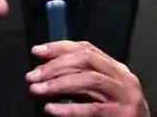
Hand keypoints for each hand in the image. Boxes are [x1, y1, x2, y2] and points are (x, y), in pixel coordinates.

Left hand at [26, 41, 149, 116]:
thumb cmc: (115, 114)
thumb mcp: (100, 92)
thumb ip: (80, 78)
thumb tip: (44, 70)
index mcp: (116, 68)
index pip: (86, 48)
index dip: (60, 47)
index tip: (36, 51)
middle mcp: (122, 77)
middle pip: (86, 60)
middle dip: (56, 65)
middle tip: (32, 75)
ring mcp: (124, 95)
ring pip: (88, 80)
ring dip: (58, 84)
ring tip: (36, 90)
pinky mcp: (122, 114)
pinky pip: (92, 109)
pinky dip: (69, 108)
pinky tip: (51, 109)